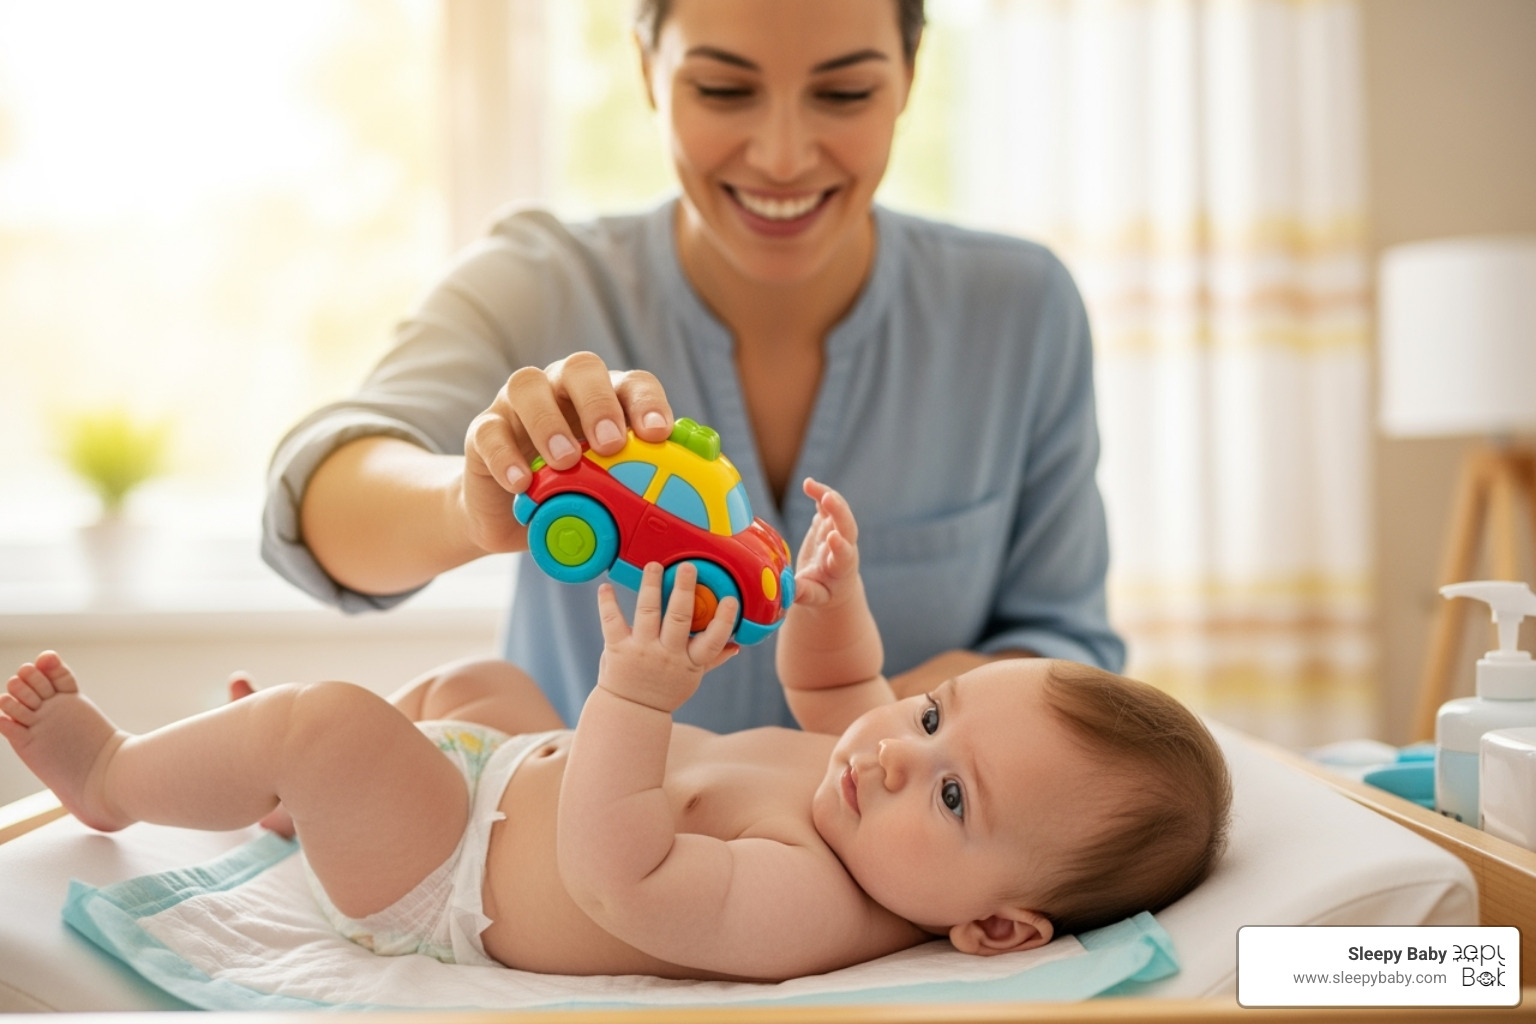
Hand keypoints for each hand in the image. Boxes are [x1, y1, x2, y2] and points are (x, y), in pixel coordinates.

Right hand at [458, 352, 673, 551]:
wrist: (509, 517)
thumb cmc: (572, 496)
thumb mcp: (609, 492)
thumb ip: (641, 485)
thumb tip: (691, 505)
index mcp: (605, 398)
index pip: (632, 383)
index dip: (648, 402)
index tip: (658, 433)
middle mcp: (561, 389)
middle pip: (581, 368)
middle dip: (599, 403)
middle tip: (611, 443)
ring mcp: (518, 406)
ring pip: (527, 386)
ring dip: (549, 422)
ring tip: (565, 461)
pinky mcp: (483, 431)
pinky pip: (489, 431)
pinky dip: (506, 456)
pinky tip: (523, 483)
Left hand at [596, 562, 738, 712]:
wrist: (632, 711)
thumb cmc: (666, 689)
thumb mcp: (692, 677)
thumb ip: (714, 659)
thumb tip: (737, 645)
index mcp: (690, 662)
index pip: (712, 641)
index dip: (723, 621)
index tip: (731, 600)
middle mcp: (667, 655)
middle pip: (678, 619)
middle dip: (683, 591)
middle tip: (687, 567)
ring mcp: (641, 651)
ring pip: (647, 613)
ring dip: (650, 587)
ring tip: (654, 566)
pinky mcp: (618, 649)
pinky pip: (612, 622)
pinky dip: (607, 604)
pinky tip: (606, 587)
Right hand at [793, 478, 861, 607]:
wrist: (835, 585)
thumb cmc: (822, 594)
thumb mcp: (813, 598)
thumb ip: (801, 592)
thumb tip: (783, 589)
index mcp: (840, 568)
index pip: (844, 555)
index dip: (839, 546)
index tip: (832, 538)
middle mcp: (842, 546)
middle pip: (846, 526)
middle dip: (838, 511)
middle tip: (828, 498)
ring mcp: (836, 532)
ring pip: (838, 511)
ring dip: (827, 496)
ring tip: (810, 485)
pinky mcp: (828, 524)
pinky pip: (826, 506)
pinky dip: (819, 493)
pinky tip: (808, 483)